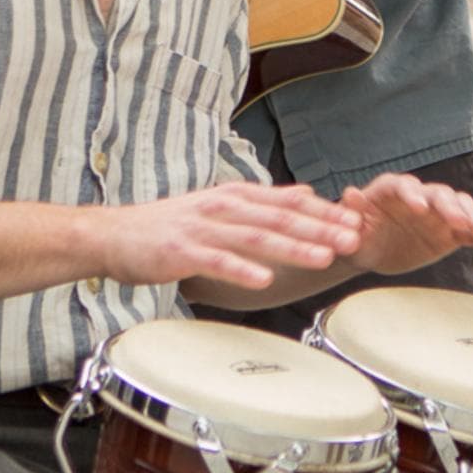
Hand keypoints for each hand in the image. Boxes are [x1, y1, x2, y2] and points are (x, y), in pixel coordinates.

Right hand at [93, 181, 368, 290]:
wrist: (114, 235)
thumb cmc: (170, 227)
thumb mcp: (221, 205)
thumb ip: (264, 202)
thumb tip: (307, 193)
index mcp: (236, 196)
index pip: (289, 201)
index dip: (325, 211)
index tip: (358, 221)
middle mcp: (223, 207)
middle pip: (280, 218)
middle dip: (320, 228)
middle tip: (354, 238)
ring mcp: (202, 229)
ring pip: (255, 237)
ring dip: (292, 246)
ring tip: (323, 256)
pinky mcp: (182, 252)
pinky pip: (217, 262)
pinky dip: (242, 270)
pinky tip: (265, 279)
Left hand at [330, 172, 472, 278]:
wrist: (373, 254)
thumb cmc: (358, 239)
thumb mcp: (350, 230)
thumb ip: (352, 213)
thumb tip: (350, 193)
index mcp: (391, 190)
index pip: (404, 186)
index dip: (412, 195)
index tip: (419, 208)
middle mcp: (419, 196)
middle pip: (438, 194)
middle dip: (450, 207)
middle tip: (459, 223)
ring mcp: (438, 213)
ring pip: (460, 207)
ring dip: (472, 218)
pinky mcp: (452, 232)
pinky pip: (472, 234)